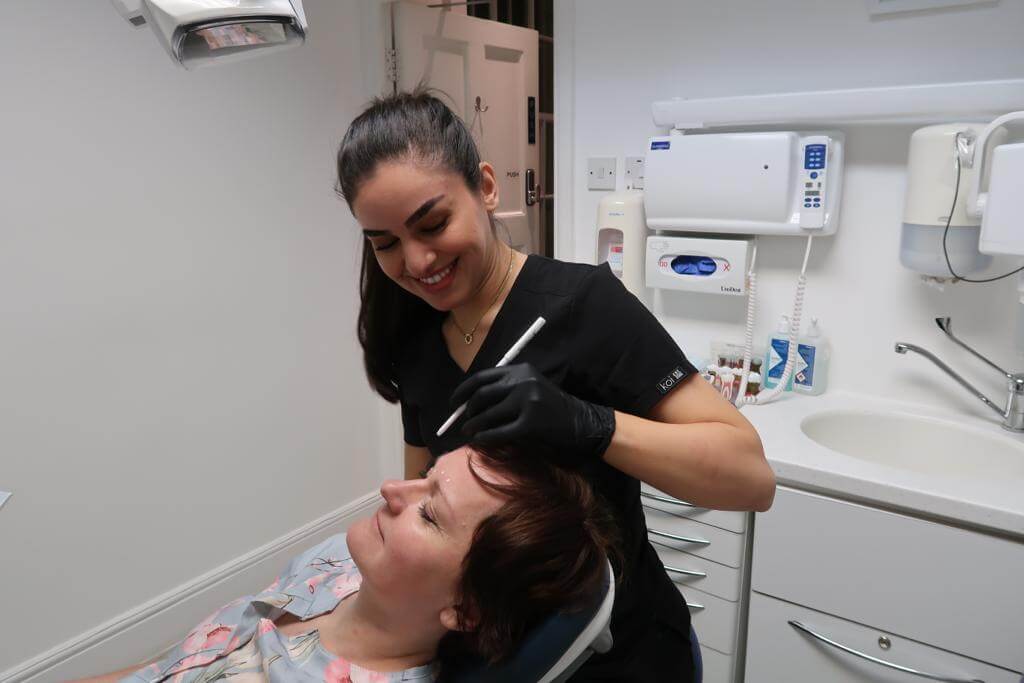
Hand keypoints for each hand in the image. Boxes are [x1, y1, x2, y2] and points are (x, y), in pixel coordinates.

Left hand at [450, 363, 614, 466]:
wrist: (581, 422)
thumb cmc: (552, 407)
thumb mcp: (530, 387)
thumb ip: (505, 388)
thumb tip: (470, 402)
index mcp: (521, 369)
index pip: (483, 377)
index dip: (464, 390)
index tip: (454, 402)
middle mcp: (523, 381)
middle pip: (483, 395)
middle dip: (468, 410)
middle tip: (463, 421)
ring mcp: (528, 401)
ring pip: (489, 414)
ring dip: (474, 425)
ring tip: (468, 432)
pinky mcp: (531, 423)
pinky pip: (500, 432)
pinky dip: (486, 437)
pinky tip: (480, 441)